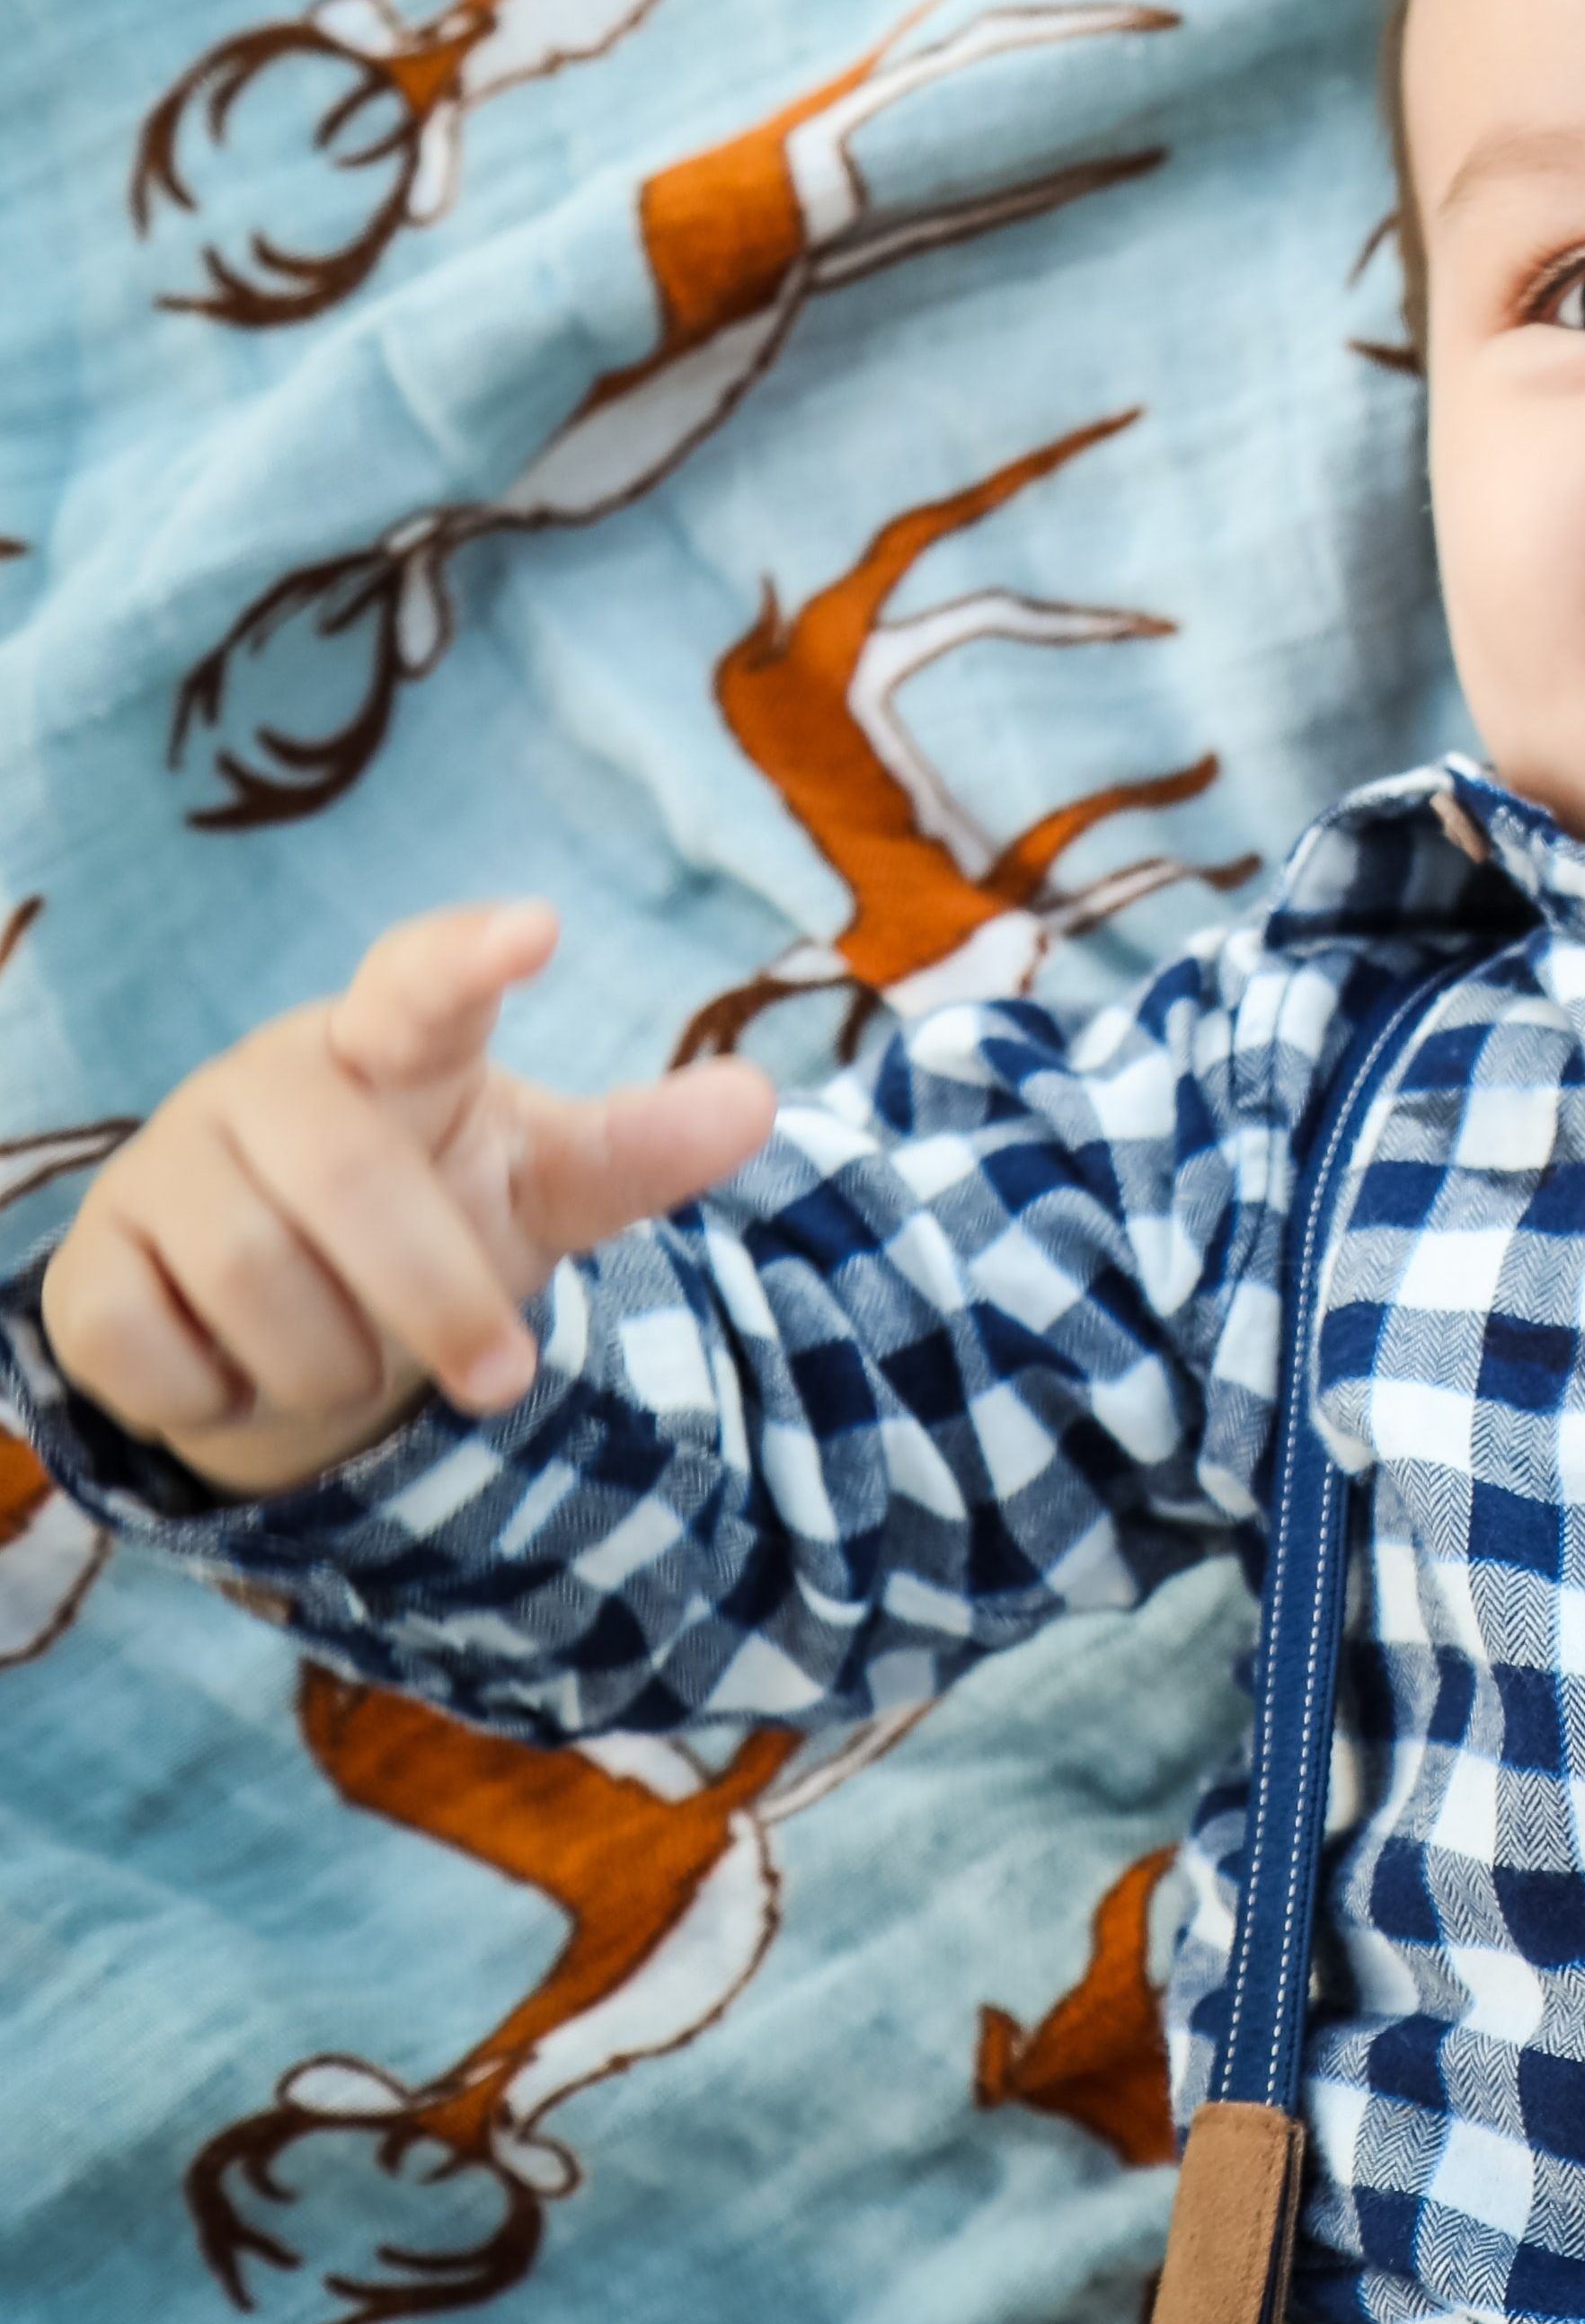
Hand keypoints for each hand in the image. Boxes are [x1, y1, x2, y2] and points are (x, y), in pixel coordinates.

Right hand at [41, 903, 777, 1499]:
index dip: (467, 960)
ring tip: (353, 1352)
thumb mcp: (542, 1184)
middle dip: (440, 1302)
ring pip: (256, 1282)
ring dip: (337, 1357)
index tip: (534, 929)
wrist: (286, 1322)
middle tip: (504, 1379)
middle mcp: (266, 1082)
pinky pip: (159, 1351)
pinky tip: (244, 1368)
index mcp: (390, 1047)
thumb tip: (756, 1102)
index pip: (422, 984)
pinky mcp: (87, 1268)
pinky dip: (228, 1394)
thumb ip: (636, 1149)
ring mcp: (162, 1166)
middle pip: (353, 1188)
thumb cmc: (432, 1214)